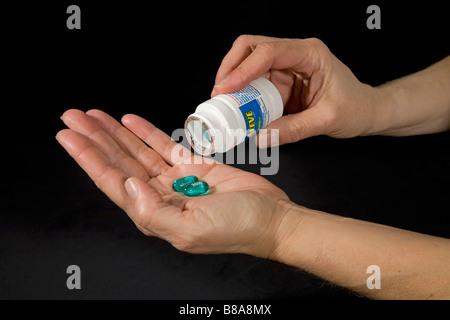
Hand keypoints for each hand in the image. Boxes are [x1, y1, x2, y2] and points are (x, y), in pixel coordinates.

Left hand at [56, 109, 289, 256]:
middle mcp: (160, 196)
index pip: (112, 182)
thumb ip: (153, 212)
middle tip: (73, 117)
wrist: (271, 218)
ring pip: (137, 152)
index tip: (69, 137)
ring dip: (115, 133)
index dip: (89, 158)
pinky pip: (164, 145)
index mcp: (154, 213)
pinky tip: (129, 121)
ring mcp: (176, 179)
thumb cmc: (238, 228)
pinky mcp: (194, 165)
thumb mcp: (191, 229)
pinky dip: (146, 132)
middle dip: (94, 139)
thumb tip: (128, 186)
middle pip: (119, 163)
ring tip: (93, 115)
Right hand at [211, 35, 379, 145]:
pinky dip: (243, 96)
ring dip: (234, 84)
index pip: (268, 51)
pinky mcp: (281, 82)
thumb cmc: (356, 107)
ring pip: (249, 65)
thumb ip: (294, 130)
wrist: (366, 111)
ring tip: (225, 105)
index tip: (225, 88)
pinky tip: (239, 109)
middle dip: (230, 69)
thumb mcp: (327, 120)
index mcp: (310, 54)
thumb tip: (261, 137)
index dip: (242, 69)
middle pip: (251, 49)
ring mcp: (286, 67)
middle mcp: (295, 55)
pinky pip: (255, 84)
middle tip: (218, 94)